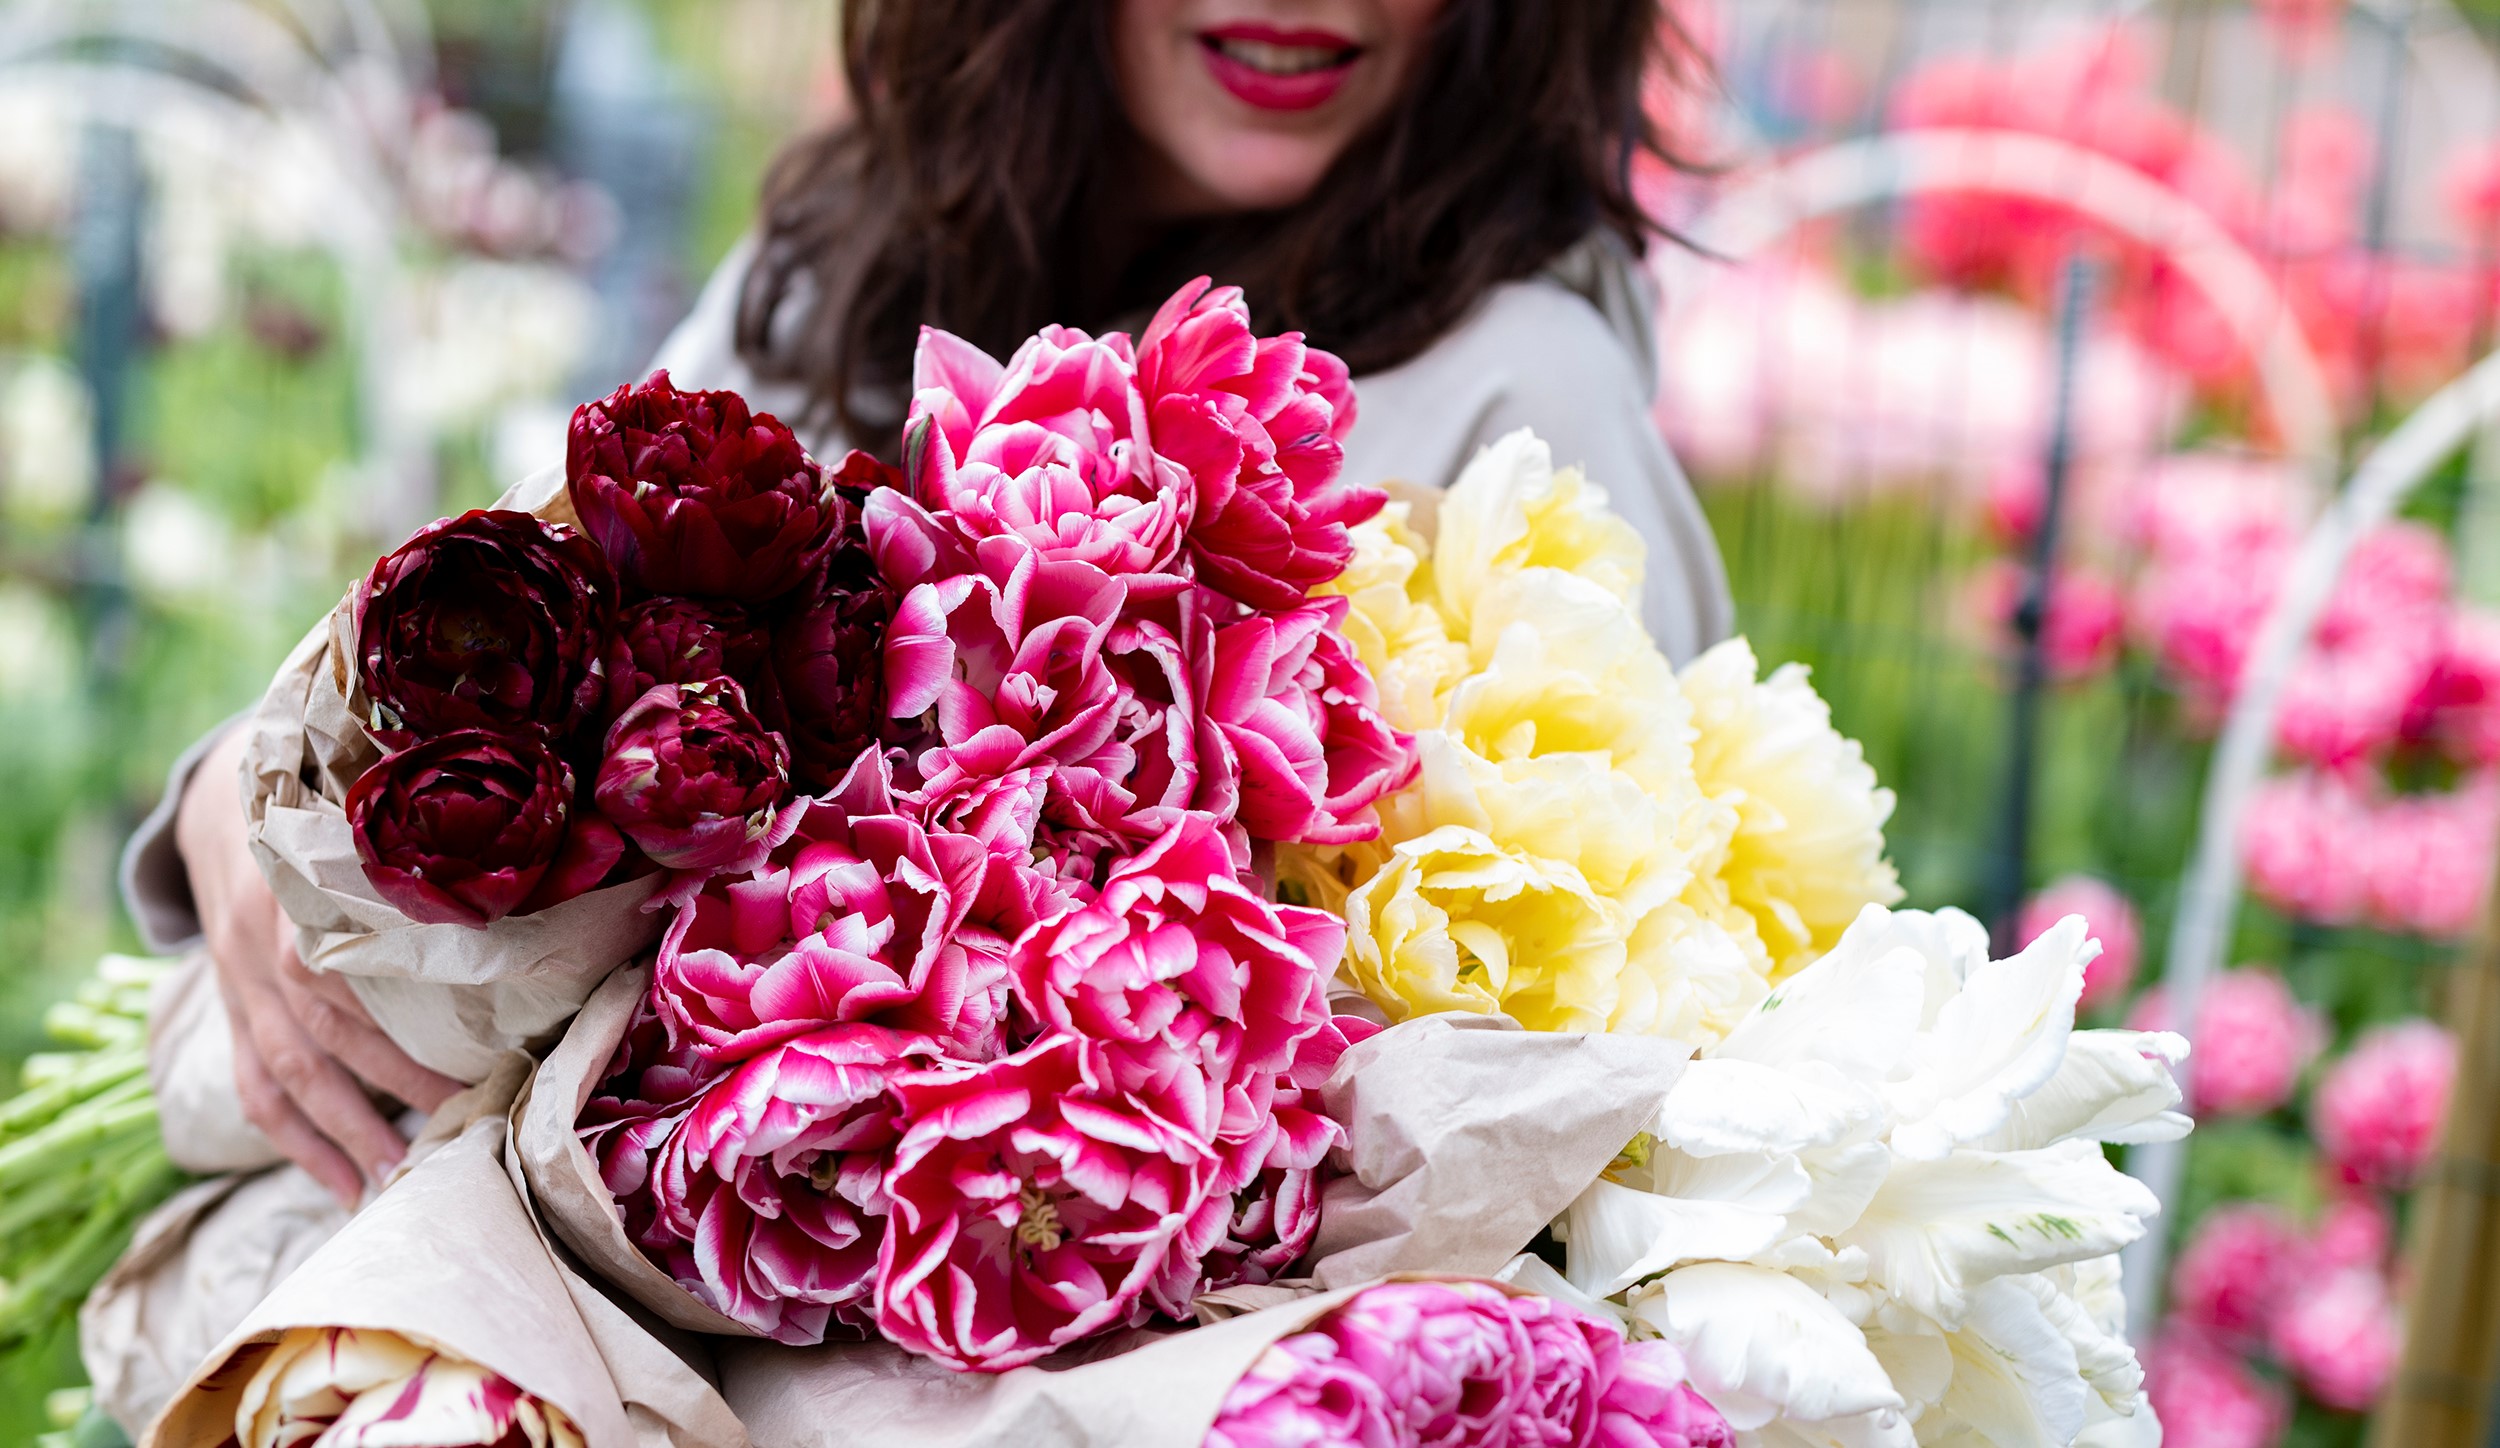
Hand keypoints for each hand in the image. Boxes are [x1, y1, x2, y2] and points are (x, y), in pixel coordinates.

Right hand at [175, 727, 461, 1203]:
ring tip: (400, 1178)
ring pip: (291, 1070)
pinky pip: (255, 1089)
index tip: (480, 1052)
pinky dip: (296, 1143)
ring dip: (346, 1131)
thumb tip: (522, 893)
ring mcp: (240, 985)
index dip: (410, 1016)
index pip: (355, 964)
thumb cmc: (323, 816)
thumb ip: (418, 857)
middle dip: (399, 1083)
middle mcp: (266, 945)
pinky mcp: (230, 1013)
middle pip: (331, 1027)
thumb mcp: (360, 819)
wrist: (218, 809)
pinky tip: (343, 1185)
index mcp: (306, 891)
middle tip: (464, 1126)